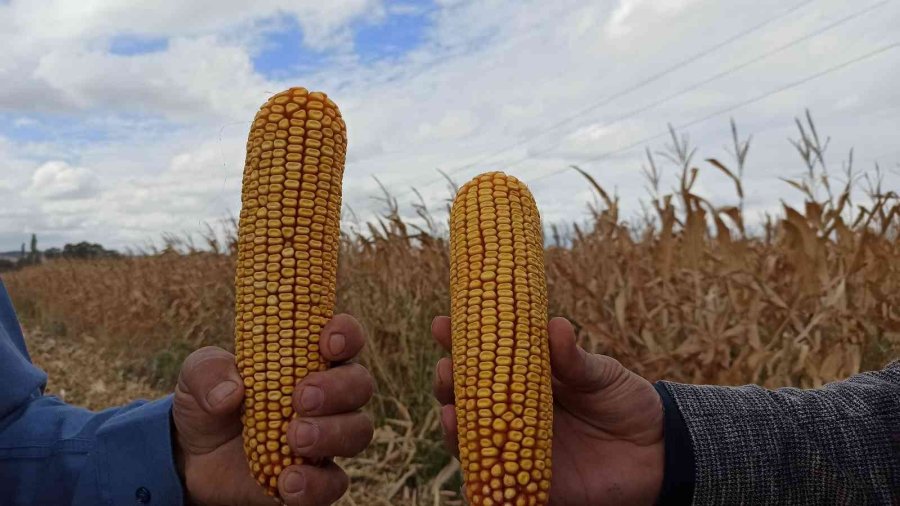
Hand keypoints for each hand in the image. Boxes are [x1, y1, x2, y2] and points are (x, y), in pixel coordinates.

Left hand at [173, 314, 374, 504]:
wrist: (192, 456)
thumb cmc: (209, 399)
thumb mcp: (197, 375)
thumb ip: (209, 371)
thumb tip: (231, 393)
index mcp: (309, 358)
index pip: (345, 339)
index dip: (346, 335)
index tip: (327, 343)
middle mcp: (328, 396)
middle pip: (360, 384)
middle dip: (338, 388)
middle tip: (301, 398)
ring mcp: (326, 438)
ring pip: (358, 431)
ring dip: (332, 433)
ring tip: (294, 439)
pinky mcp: (316, 478)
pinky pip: (335, 483)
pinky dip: (317, 484)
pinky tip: (288, 481)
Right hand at [432, 316, 663, 505]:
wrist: (659, 451)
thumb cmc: (626, 403)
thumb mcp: (602, 375)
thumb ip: (575, 360)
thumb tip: (555, 326)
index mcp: (527, 380)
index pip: (484, 358)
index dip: (459, 342)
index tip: (442, 324)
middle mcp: (514, 413)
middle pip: (466, 397)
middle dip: (447, 382)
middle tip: (445, 368)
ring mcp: (519, 448)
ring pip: (471, 437)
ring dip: (454, 422)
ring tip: (450, 408)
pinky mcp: (531, 484)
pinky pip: (495, 479)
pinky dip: (477, 466)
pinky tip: (467, 448)